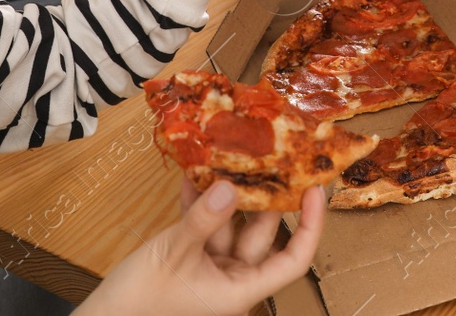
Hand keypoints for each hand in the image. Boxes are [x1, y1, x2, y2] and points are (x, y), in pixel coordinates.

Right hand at [80, 180, 324, 315]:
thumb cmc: (140, 300)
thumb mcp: (174, 254)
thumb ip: (204, 220)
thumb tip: (231, 186)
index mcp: (241, 290)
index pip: (293, 259)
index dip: (310, 226)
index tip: (315, 190)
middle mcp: (233, 279)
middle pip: (263, 233)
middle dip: (266, 195)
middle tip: (273, 156)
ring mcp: (211, 267)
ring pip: (232, 223)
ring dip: (227, 192)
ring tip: (231, 154)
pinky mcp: (190, 257)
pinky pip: (204, 224)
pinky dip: (199, 201)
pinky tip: (194, 172)